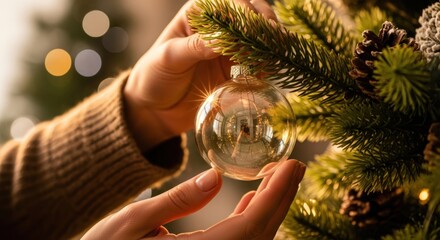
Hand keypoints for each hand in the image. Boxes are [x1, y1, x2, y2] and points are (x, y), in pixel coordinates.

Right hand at [81, 160, 305, 239]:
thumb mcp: (133, 223)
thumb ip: (177, 201)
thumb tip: (215, 178)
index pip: (251, 224)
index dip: (277, 194)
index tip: (292, 166)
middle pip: (261, 233)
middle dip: (281, 197)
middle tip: (294, 166)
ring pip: (254, 239)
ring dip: (270, 208)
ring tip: (277, 178)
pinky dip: (252, 221)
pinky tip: (252, 202)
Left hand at [123, 0, 276, 150]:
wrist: (156, 109)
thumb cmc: (154, 77)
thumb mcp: (168, 59)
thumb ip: (194, 46)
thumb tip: (221, 39)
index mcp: (198, 14)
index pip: (229, 4)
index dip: (245, 14)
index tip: (254, 32)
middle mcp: (217, 27)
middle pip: (252, 15)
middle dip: (265, 26)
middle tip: (272, 43)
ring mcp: (229, 48)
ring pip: (260, 37)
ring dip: (270, 45)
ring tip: (276, 57)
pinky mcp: (236, 69)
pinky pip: (258, 62)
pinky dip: (267, 65)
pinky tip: (270, 72)